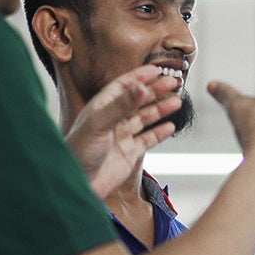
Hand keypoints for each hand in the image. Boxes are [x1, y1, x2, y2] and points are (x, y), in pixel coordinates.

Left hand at [66, 65, 181, 198]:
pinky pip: (148, 140)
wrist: (78, 184)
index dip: (139, 77)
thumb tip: (140, 87)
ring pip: (145, 119)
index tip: (156, 69)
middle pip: (138, 101)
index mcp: (101, 108)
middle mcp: (112, 120)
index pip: (122, 87)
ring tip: (177, 102)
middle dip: (155, 91)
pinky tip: (170, 127)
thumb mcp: (99, 124)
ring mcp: (122, 137)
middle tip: (174, 82)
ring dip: (161, 110)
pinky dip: (160, 133)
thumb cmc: (78, 152)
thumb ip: (121, 105)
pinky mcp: (129, 154)